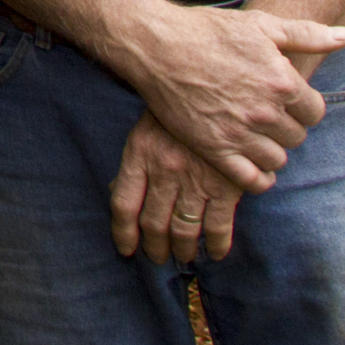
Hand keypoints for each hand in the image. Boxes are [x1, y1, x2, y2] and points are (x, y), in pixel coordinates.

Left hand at [110, 113, 241, 262]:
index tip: (127, 250)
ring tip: (184, 256)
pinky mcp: (227, 185)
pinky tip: (215, 252)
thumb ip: (135, 163)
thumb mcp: (147, 128)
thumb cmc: (178, 110)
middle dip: (155, 247)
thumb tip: (117, 191)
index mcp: (140, 154)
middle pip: (153, 224)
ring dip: (183, 250)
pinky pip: (218, 226)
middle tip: (158, 257)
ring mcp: (196, 180)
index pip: (124, 205)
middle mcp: (165, 171)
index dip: (123, 234)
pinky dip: (216, 245)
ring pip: (183, 230)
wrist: (221, 87)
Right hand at [119, 3, 344, 190]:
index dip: (303, 107)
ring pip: (277, 160)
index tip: (286, 102)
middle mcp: (266, 111)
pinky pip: (252, 180)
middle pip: (297, 137)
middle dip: (286, 128)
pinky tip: (252, 167)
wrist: (158, 45)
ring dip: (271, 151)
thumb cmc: (209, 31)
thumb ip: (308, 34)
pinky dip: (258, 179)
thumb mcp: (263, 24)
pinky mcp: (215, 149)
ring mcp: (240, 133)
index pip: (316, 113)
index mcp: (283, 81)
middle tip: (267, 118)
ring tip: (256, 138)